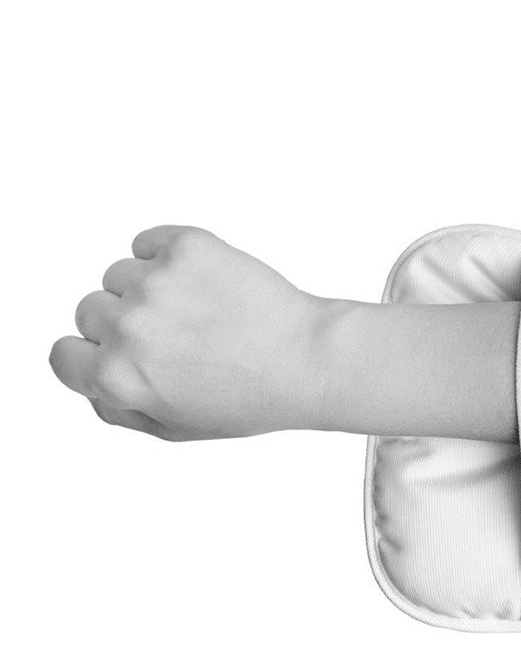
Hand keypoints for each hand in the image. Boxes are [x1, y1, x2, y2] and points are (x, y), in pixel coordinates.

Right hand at [50, 226, 325, 439]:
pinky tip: (203, 283)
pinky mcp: (186, 246)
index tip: (123, 355)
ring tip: (200, 312)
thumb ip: (119, 407)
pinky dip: (168, 256)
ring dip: (150, 290)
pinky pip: (148, 242)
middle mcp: (128, 327)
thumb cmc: (253, 396)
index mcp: (118, 376)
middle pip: (90, 311)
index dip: (94, 358)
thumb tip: (91, 379)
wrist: (308, 359)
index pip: (63, 355)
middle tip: (178, 338)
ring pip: (121, 276)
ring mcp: (155, 282)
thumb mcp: (176, 426)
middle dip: (125, 324)